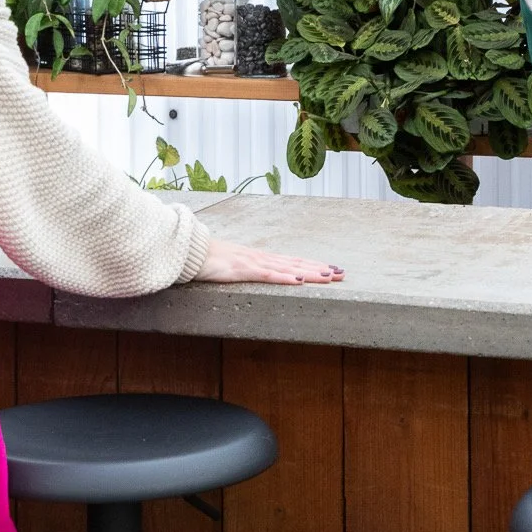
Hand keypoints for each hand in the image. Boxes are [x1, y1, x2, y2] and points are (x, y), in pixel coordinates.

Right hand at [195, 238, 344, 284]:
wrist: (189, 251)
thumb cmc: (208, 260)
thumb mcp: (231, 268)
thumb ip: (244, 271)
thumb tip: (256, 276)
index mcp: (260, 259)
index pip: (292, 262)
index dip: (313, 266)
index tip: (331, 269)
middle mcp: (261, 258)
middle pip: (296, 263)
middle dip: (320, 269)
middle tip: (342, 273)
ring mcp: (253, 263)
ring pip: (288, 268)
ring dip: (310, 272)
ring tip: (330, 276)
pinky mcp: (242, 270)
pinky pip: (267, 275)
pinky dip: (284, 277)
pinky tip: (298, 279)